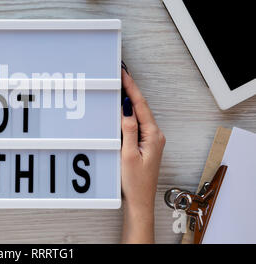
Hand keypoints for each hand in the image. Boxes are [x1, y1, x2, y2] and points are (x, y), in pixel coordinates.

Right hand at [120, 65, 164, 243]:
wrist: (140, 201)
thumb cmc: (135, 182)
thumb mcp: (128, 155)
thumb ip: (128, 130)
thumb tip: (127, 109)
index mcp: (153, 136)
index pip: (140, 106)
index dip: (131, 88)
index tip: (123, 74)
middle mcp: (155, 135)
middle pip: (141, 107)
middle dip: (130, 90)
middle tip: (120, 75)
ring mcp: (151, 140)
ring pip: (139, 115)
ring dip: (129, 101)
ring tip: (119, 87)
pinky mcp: (145, 144)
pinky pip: (137, 124)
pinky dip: (129, 114)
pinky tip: (122, 110)